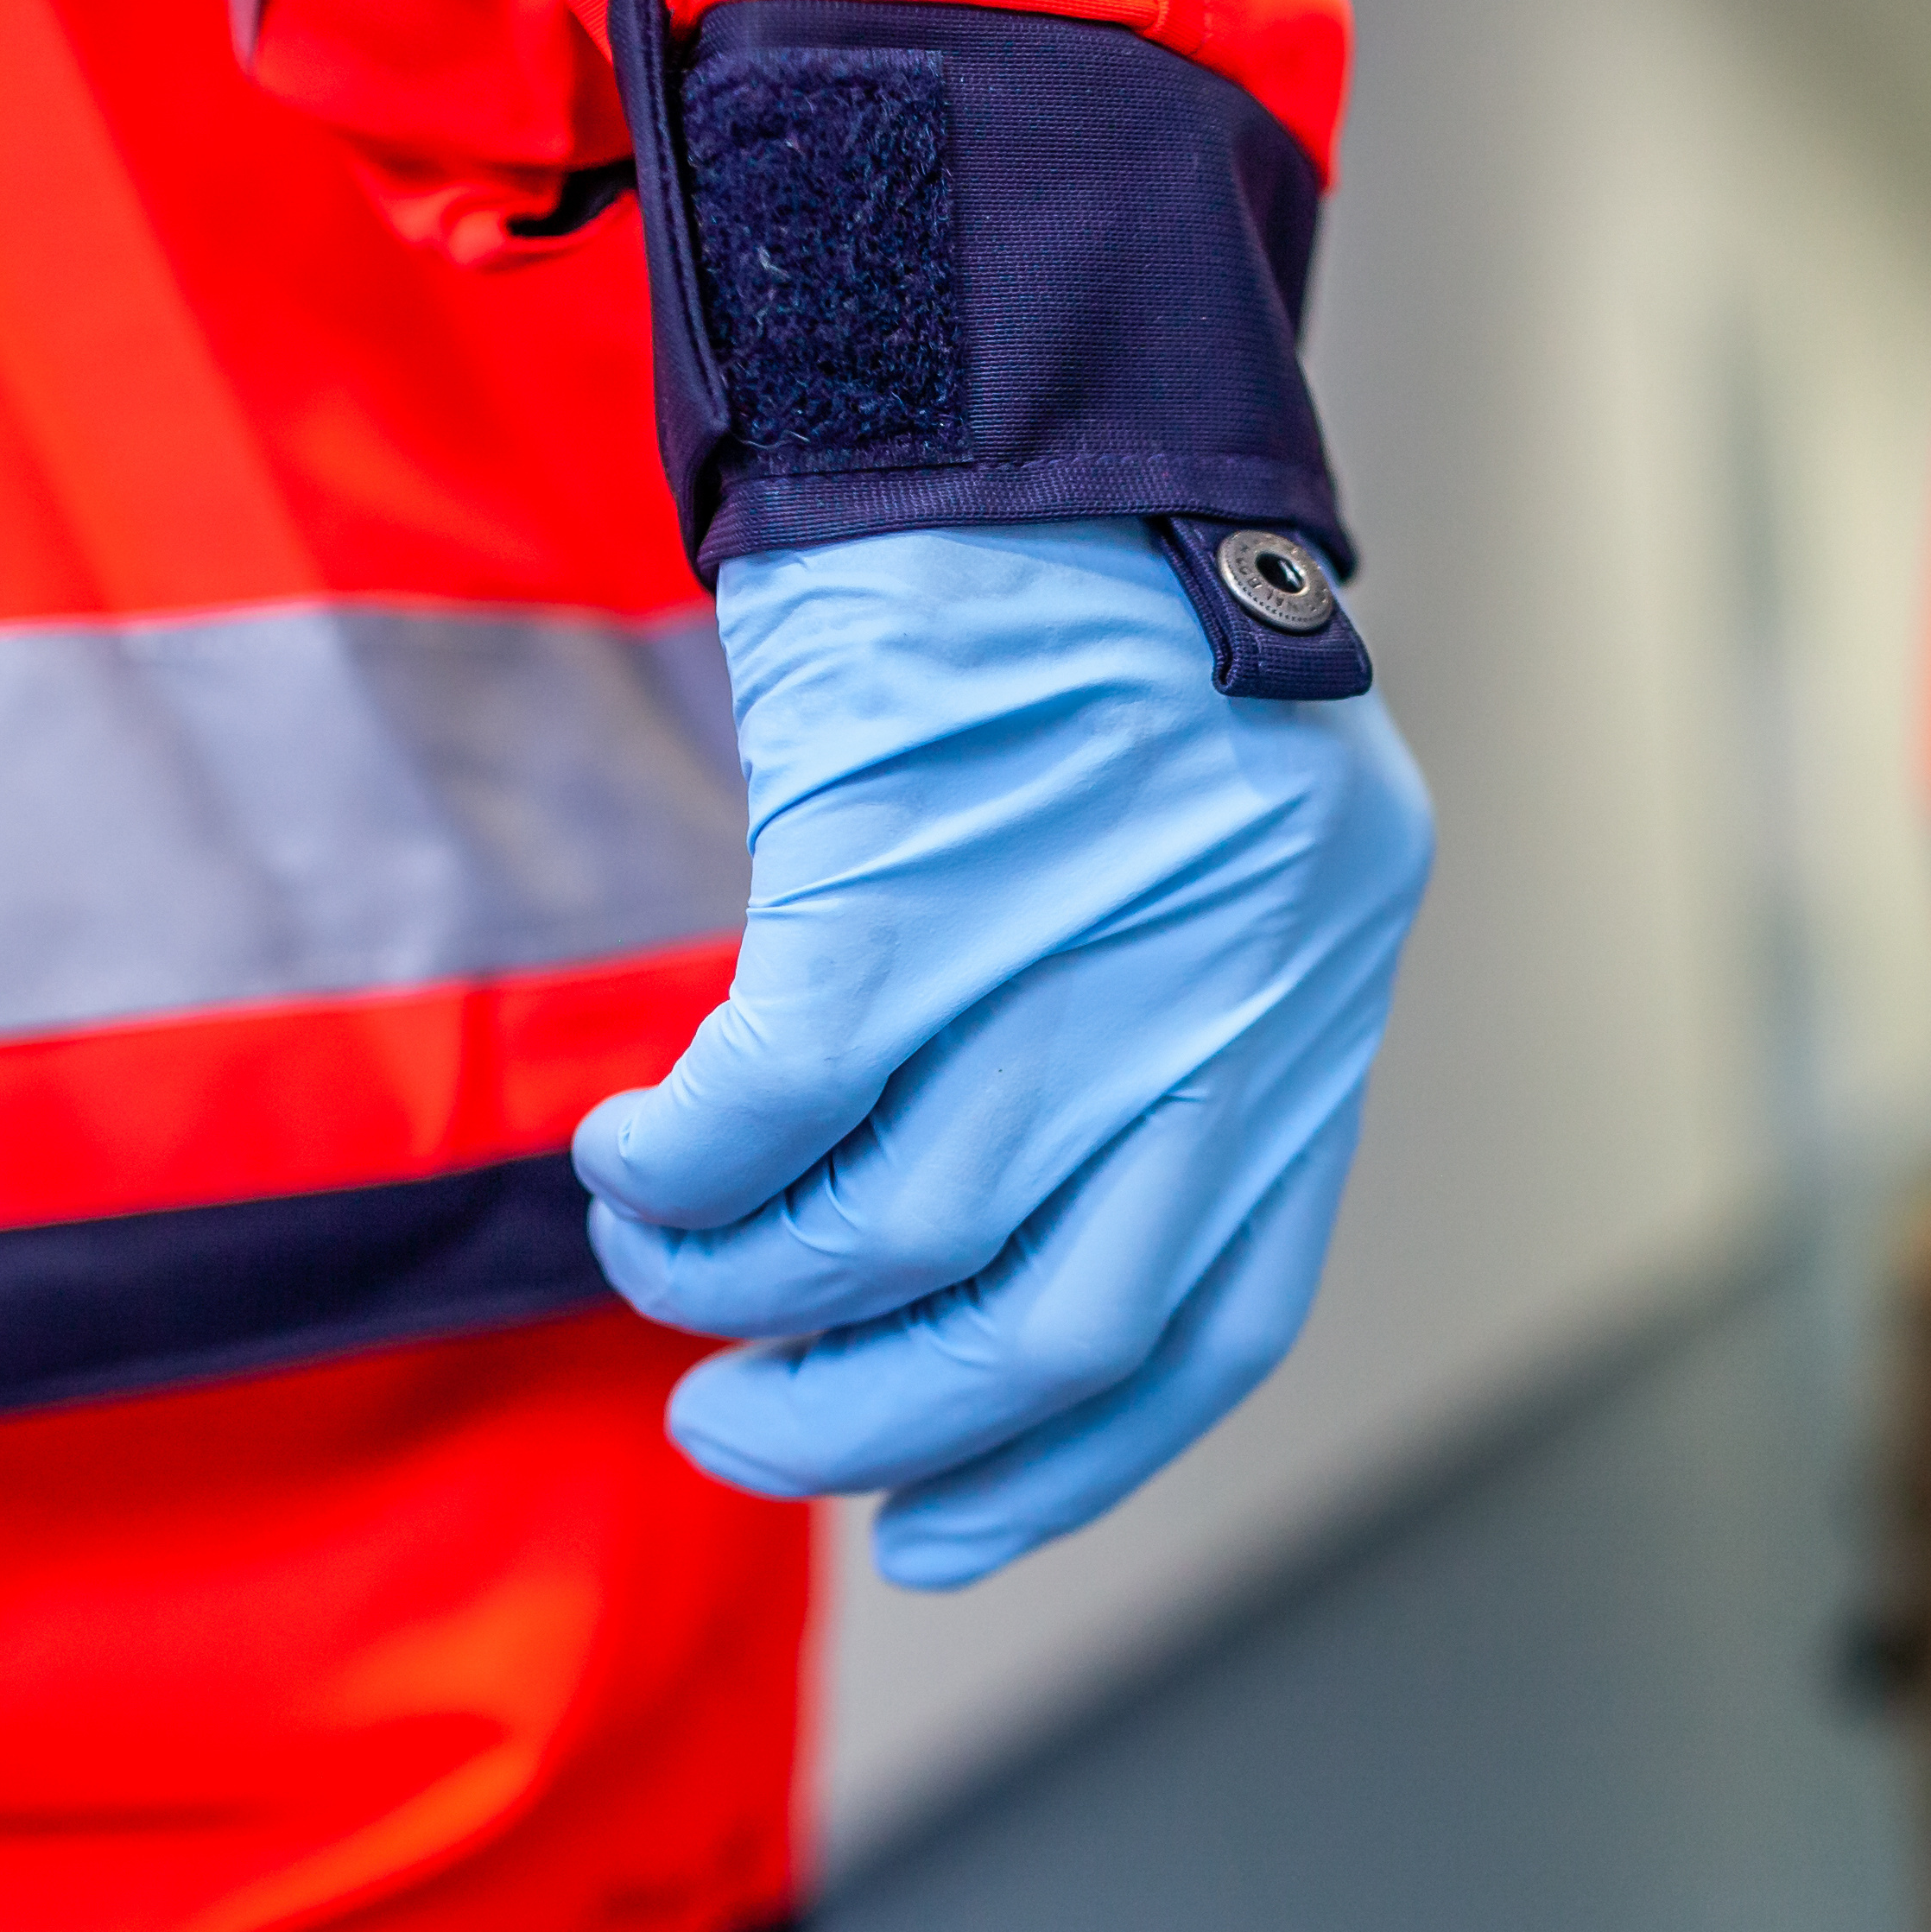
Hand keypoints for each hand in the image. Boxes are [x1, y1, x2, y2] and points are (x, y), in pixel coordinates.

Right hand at [576, 520, 1431, 1586]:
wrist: (1035, 401)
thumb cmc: (1104, 624)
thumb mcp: (1220, 852)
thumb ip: (1155, 1036)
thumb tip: (988, 1247)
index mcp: (1298, 1019)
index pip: (1210, 1326)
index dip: (1065, 1464)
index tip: (937, 1530)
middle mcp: (1214, 1013)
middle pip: (1047, 1328)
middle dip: (867, 1422)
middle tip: (742, 1421)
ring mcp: (1068, 954)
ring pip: (889, 1243)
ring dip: (736, 1290)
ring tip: (661, 1256)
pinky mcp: (907, 880)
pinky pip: (767, 1116)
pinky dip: (679, 1175)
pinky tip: (631, 1161)